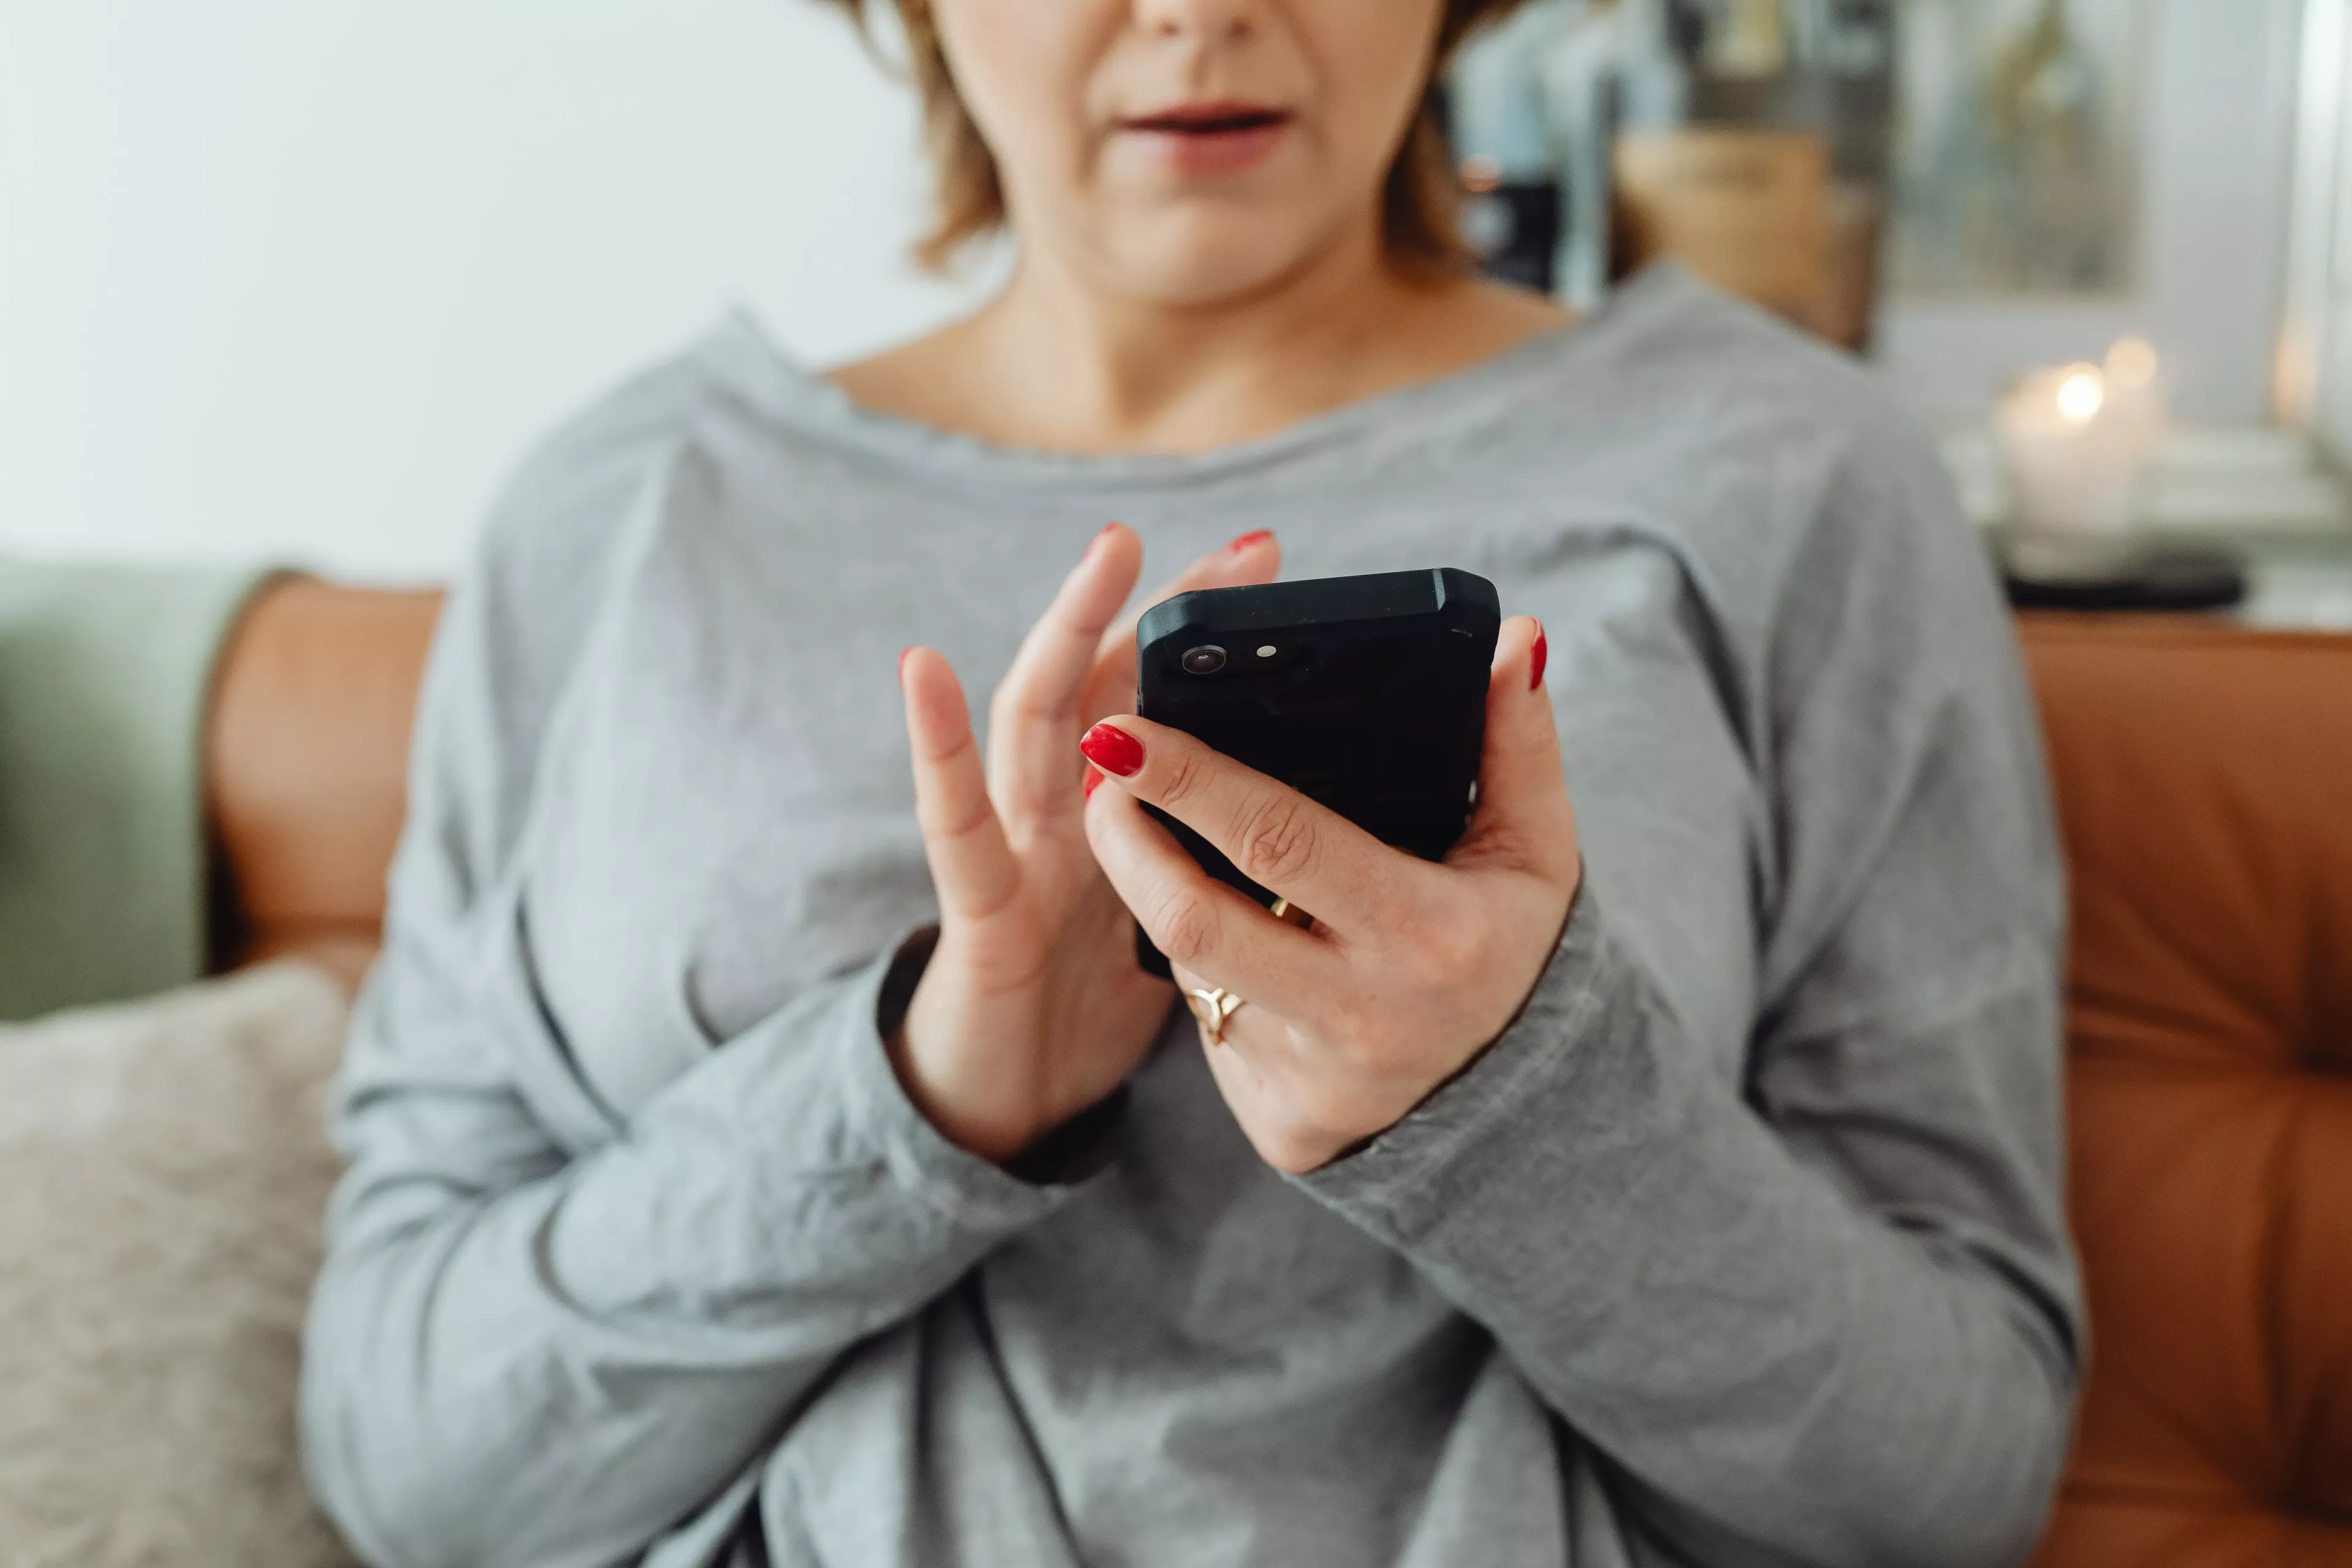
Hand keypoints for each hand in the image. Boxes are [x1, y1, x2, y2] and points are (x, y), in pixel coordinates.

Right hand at [893, 524, 1281, 1162]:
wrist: (1002, 1106)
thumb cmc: (1088, 1008)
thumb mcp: (1177, 914)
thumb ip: (1216, 852)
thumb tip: (1318, 812)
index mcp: (1118, 809)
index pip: (1165, 695)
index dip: (1205, 633)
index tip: (1275, 565)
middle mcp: (1062, 807)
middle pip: (1112, 683)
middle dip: (1169, 607)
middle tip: (1254, 545)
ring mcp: (1014, 847)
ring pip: (1036, 718)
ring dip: (1068, 629)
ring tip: (1110, 552)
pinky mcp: (976, 909)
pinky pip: (955, 822)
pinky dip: (935, 742)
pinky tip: (923, 668)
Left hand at [1078, 616, 1577, 1173]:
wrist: (1522, 1113)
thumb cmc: (1513, 951)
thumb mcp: (1536, 851)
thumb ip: (1519, 743)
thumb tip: (1517, 640)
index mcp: (1424, 933)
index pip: (1278, 841)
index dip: (1190, 782)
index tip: (1123, 726)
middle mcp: (1360, 1014)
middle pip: (1193, 920)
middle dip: (1124, 836)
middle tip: (1100, 770)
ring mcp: (1311, 1077)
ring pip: (1192, 973)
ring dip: (1158, 894)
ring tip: (1152, 832)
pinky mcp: (1277, 1121)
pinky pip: (1211, 1027)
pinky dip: (1206, 970)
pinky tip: (1227, 930)